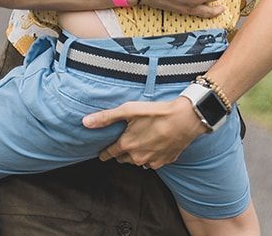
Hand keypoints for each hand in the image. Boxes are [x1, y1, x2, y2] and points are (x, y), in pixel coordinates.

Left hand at [84, 97, 203, 168]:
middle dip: (121, 152)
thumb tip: (85, 122)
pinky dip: (151, 155)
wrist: (186, 118)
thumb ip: (106, 117)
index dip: (104, 152)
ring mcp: (150, 161)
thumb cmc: (157, 112)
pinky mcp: (164, 162)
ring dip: (136, 154)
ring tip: (141, 142)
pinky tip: (155, 145)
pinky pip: (152, 162)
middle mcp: (136, 157)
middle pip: (122, 158)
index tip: (102, 152)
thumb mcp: (129, 110)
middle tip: (126, 141)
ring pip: (137, 161)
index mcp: (126, 145)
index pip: (108, 153)